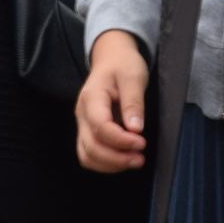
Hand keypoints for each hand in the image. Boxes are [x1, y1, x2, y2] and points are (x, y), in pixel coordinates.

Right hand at [73, 31, 150, 173]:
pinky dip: (106, 163)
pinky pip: (90, 154)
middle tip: (140, 157)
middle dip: (116, 158)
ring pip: (87, 155)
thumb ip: (133, 102)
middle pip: (91, 147)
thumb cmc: (123, 65)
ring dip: (110, 164)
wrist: (112, 58)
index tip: (141, 143)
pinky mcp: (87, 131)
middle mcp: (82, 113)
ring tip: (135, 161)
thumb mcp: (133, 76)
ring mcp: (83, 124)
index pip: (100, 127)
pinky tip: (124, 158)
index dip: (120, 140)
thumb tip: (135, 128)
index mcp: (91, 97)